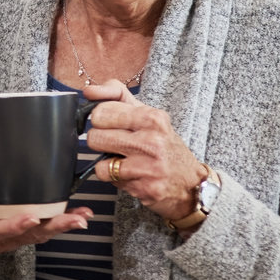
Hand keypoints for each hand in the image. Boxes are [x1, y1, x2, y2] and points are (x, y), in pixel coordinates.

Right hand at [0, 151, 92, 274]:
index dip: (16, 224)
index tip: (31, 216)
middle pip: (30, 234)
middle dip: (55, 226)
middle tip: (77, 218)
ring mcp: (8, 239)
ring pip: (38, 235)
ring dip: (62, 226)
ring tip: (83, 216)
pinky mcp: (14, 238)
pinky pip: (38, 233)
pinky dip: (57, 226)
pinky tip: (74, 218)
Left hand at [79, 81, 206, 222]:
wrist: (190, 181)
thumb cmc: (164, 145)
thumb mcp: (147, 114)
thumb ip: (117, 96)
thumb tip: (89, 91)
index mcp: (152, 118)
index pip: (101, 111)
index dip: (99, 120)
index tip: (108, 124)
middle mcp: (152, 141)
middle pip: (95, 137)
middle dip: (100, 142)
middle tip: (115, 145)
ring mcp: (149, 166)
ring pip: (100, 164)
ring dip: (107, 164)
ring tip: (124, 161)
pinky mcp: (146, 188)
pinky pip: (111, 181)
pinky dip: (116, 179)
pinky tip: (131, 175)